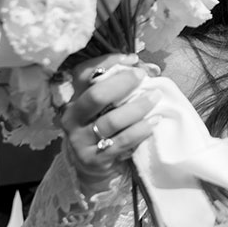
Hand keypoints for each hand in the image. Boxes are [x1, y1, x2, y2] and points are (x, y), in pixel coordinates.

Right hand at [62, 54, 158, 192]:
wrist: (95, 167)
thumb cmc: (106, 128)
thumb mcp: (109, 106)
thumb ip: (125, 86)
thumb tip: (151, 69)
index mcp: (74, 98)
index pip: (84, 73)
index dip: (107, 62)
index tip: (132, 59)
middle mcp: (73, 117)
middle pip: (95, 96)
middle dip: (122, 83)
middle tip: (142, 76)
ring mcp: (80, 139)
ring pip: (110, 121)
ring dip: (137, 107)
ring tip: (155, 97)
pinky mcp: (93, 158)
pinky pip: (120, 142)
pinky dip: (139, 130)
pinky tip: (154, 121)